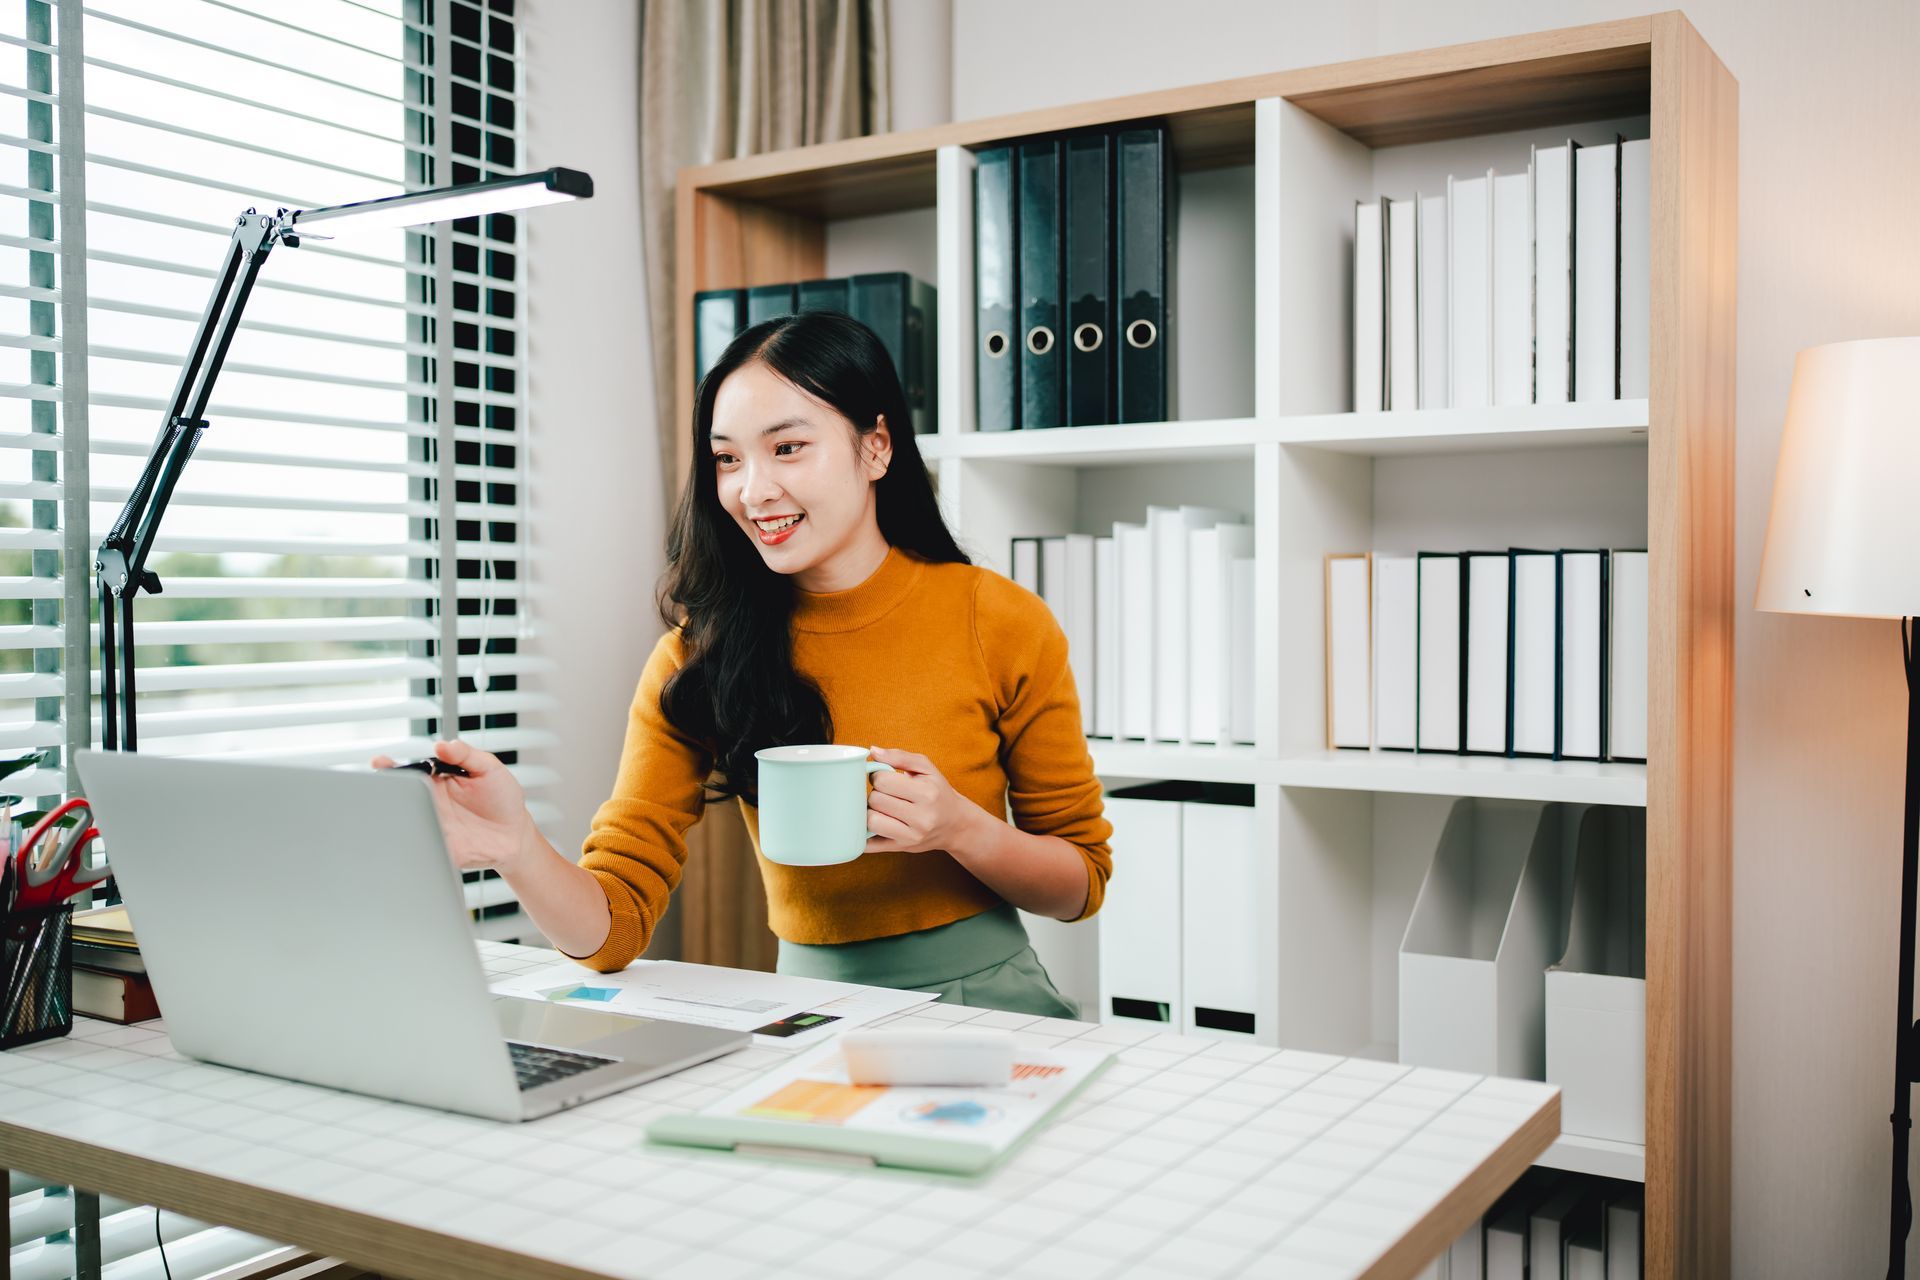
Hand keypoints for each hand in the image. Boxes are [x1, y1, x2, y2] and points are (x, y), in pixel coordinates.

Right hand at [372, 739, 536, 873]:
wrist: (515, 833)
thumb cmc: (502, 797)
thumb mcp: (489, 768)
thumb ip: (466, 754)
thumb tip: (443, 745)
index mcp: (439, 780)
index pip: (411, 771)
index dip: (392, 767)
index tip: (380, 762)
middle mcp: (431, 802)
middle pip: (402, 796)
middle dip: (386, 791)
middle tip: (384, 786)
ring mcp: (433, 825)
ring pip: (406, 820)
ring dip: (395, 816)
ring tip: (389, 808)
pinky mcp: (440, 847)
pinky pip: (421, 845)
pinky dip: (412, 842)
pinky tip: (407, 836)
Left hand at [863, 747, 982, 854]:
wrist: (956, 823)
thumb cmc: (938, 791)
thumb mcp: (926, 768)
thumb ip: (899, 757)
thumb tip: (872, 751)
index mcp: (927, 793)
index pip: (882, 781)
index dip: (877, 776)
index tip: (884, 777)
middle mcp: (922, 818)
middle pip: (875, 801)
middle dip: (875, 793)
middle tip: (884, 793)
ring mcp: (911, 836)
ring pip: (871, 822)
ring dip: (870, 812)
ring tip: (880, 807)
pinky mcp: (902, 848)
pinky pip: (869, 845)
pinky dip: (863, 834)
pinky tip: (871, 824)